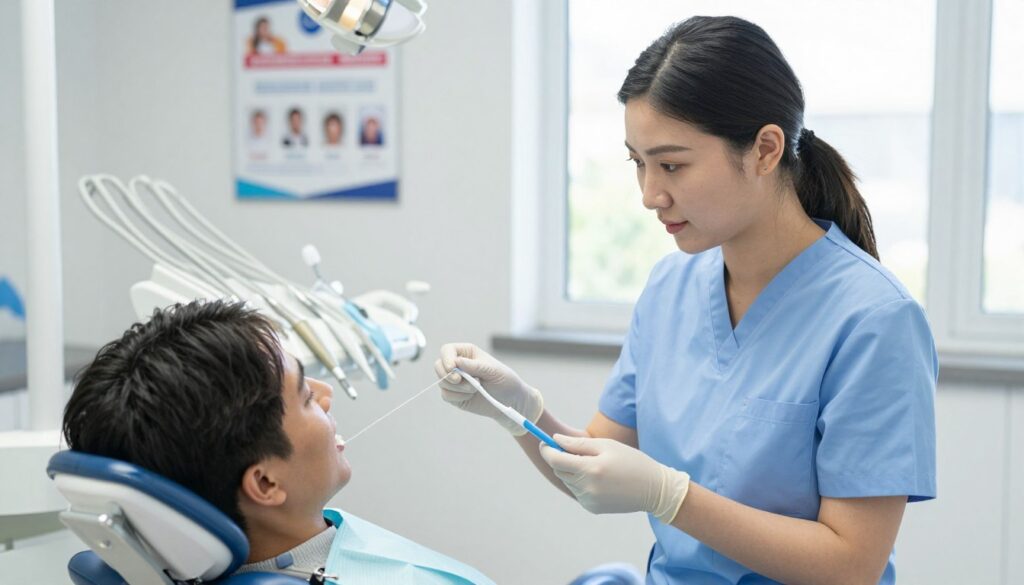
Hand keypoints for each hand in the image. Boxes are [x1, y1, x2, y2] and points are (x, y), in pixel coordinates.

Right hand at [434, 343, 543, 435]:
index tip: (452, 368)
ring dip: (458, 388)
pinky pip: (446, 395)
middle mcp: (458, 365)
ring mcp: (455, 381)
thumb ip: (475, 366)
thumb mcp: (493, 370)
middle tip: (460, 380)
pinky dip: (457, 397)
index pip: (447, 350)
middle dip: (448, 375)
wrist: (510, 401)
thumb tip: (457, 362)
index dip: (446, 358)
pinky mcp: (455, 396)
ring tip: (475, 388)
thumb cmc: (505, 380)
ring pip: (442, 382)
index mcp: (467, 353)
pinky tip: (470, 396)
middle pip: (438, 366)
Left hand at [539, 434, 689, 523]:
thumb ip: (578, 444)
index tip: (545, 442)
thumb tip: (555, 440)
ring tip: (596, 465)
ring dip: (573, 472)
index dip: (547, 450)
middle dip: (562, 459)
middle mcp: (587, 488)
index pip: (556, 460)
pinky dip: (582, 483)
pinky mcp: (592, 508)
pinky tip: (600, 479)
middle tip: (577, 451)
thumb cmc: (632, 462)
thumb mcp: (607, 446)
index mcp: (590, 469)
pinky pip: (578, 492)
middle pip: (559, 471)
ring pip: (568, 482)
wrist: (654, 490)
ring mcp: (589, 501)